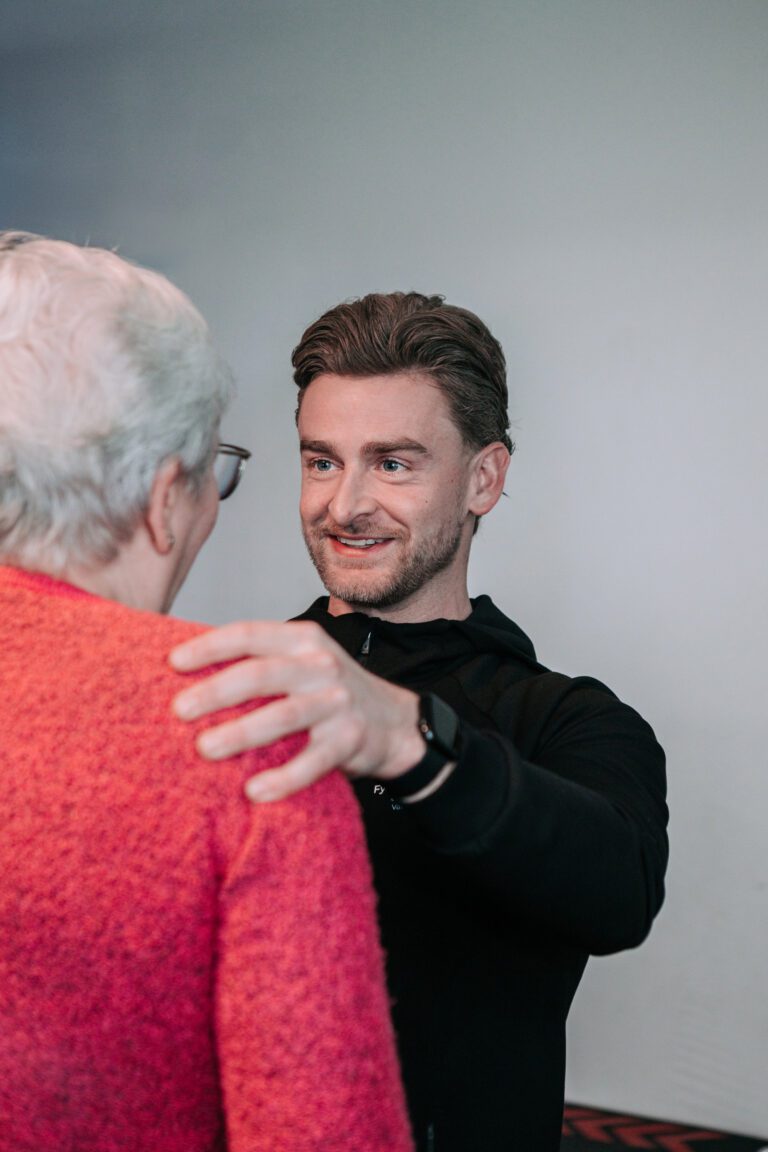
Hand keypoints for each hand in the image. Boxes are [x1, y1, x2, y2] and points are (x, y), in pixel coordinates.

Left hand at [170, 620, 425, 801]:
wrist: (394, 722)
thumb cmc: (329, 692)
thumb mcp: (301, 662)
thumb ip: (260, 662)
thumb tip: (188, 674)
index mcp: (302, 639)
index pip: (249, 634)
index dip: (210, 647)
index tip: (173, 662)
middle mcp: (320, 665)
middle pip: (260, 674)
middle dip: (215, 691)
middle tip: (179, 710)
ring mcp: (336, 702)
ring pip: (283, 716)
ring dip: (240, 733)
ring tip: (204, 749)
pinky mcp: (350, 740)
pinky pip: (312, 762)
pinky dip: (283, 778)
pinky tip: (254, 791)